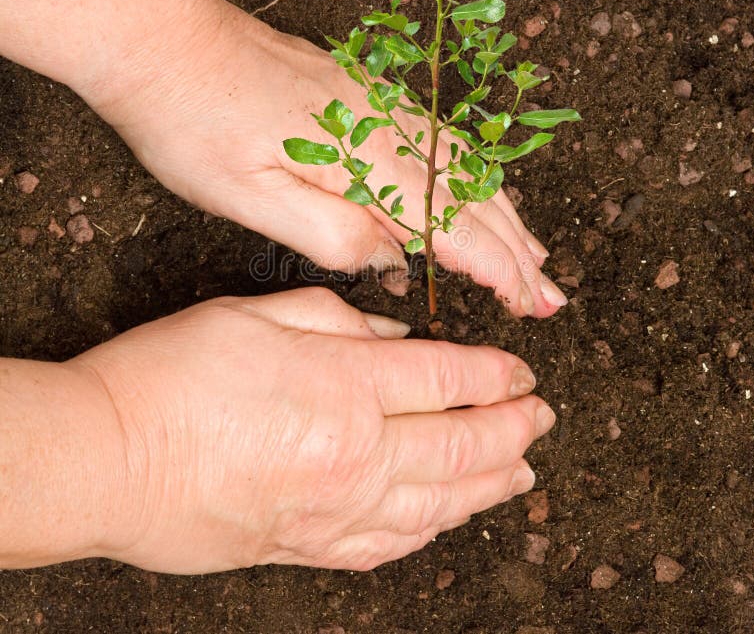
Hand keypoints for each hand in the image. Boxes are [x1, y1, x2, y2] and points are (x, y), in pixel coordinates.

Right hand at [69, 287, 554, 573]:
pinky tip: (452, 517)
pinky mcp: (307, 547)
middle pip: (462, 444)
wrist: (104, 459)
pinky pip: (390, 545)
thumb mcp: (257, 314)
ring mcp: (335, 510)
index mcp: (344, 385)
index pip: (449, 378)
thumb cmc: (171, 376)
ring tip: (522, 471)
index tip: (523, 373)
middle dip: (513, 429)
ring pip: (441, 502)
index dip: (496, 375)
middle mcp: (355, 454)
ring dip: (491, 484)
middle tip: (542, 418)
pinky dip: (433, 529)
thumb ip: (339, 321)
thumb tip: (394, 338)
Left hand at [89, 0, 567, 318]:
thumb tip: (389, 258)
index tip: (529, 304)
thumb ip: (330, 234)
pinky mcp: (364, 93)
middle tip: (552, 294)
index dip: (495, 268)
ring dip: (506, 213)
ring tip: (536, 252)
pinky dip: (475, 176)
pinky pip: (440, 140)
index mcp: (362, 157)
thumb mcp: (250, 200)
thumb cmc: (194, 124)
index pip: (451, 224)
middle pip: (472, 194)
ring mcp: (378, 103)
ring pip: (465, 164)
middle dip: (517, 250)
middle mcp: (385, 125)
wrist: (163, 41)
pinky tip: (482, 191)